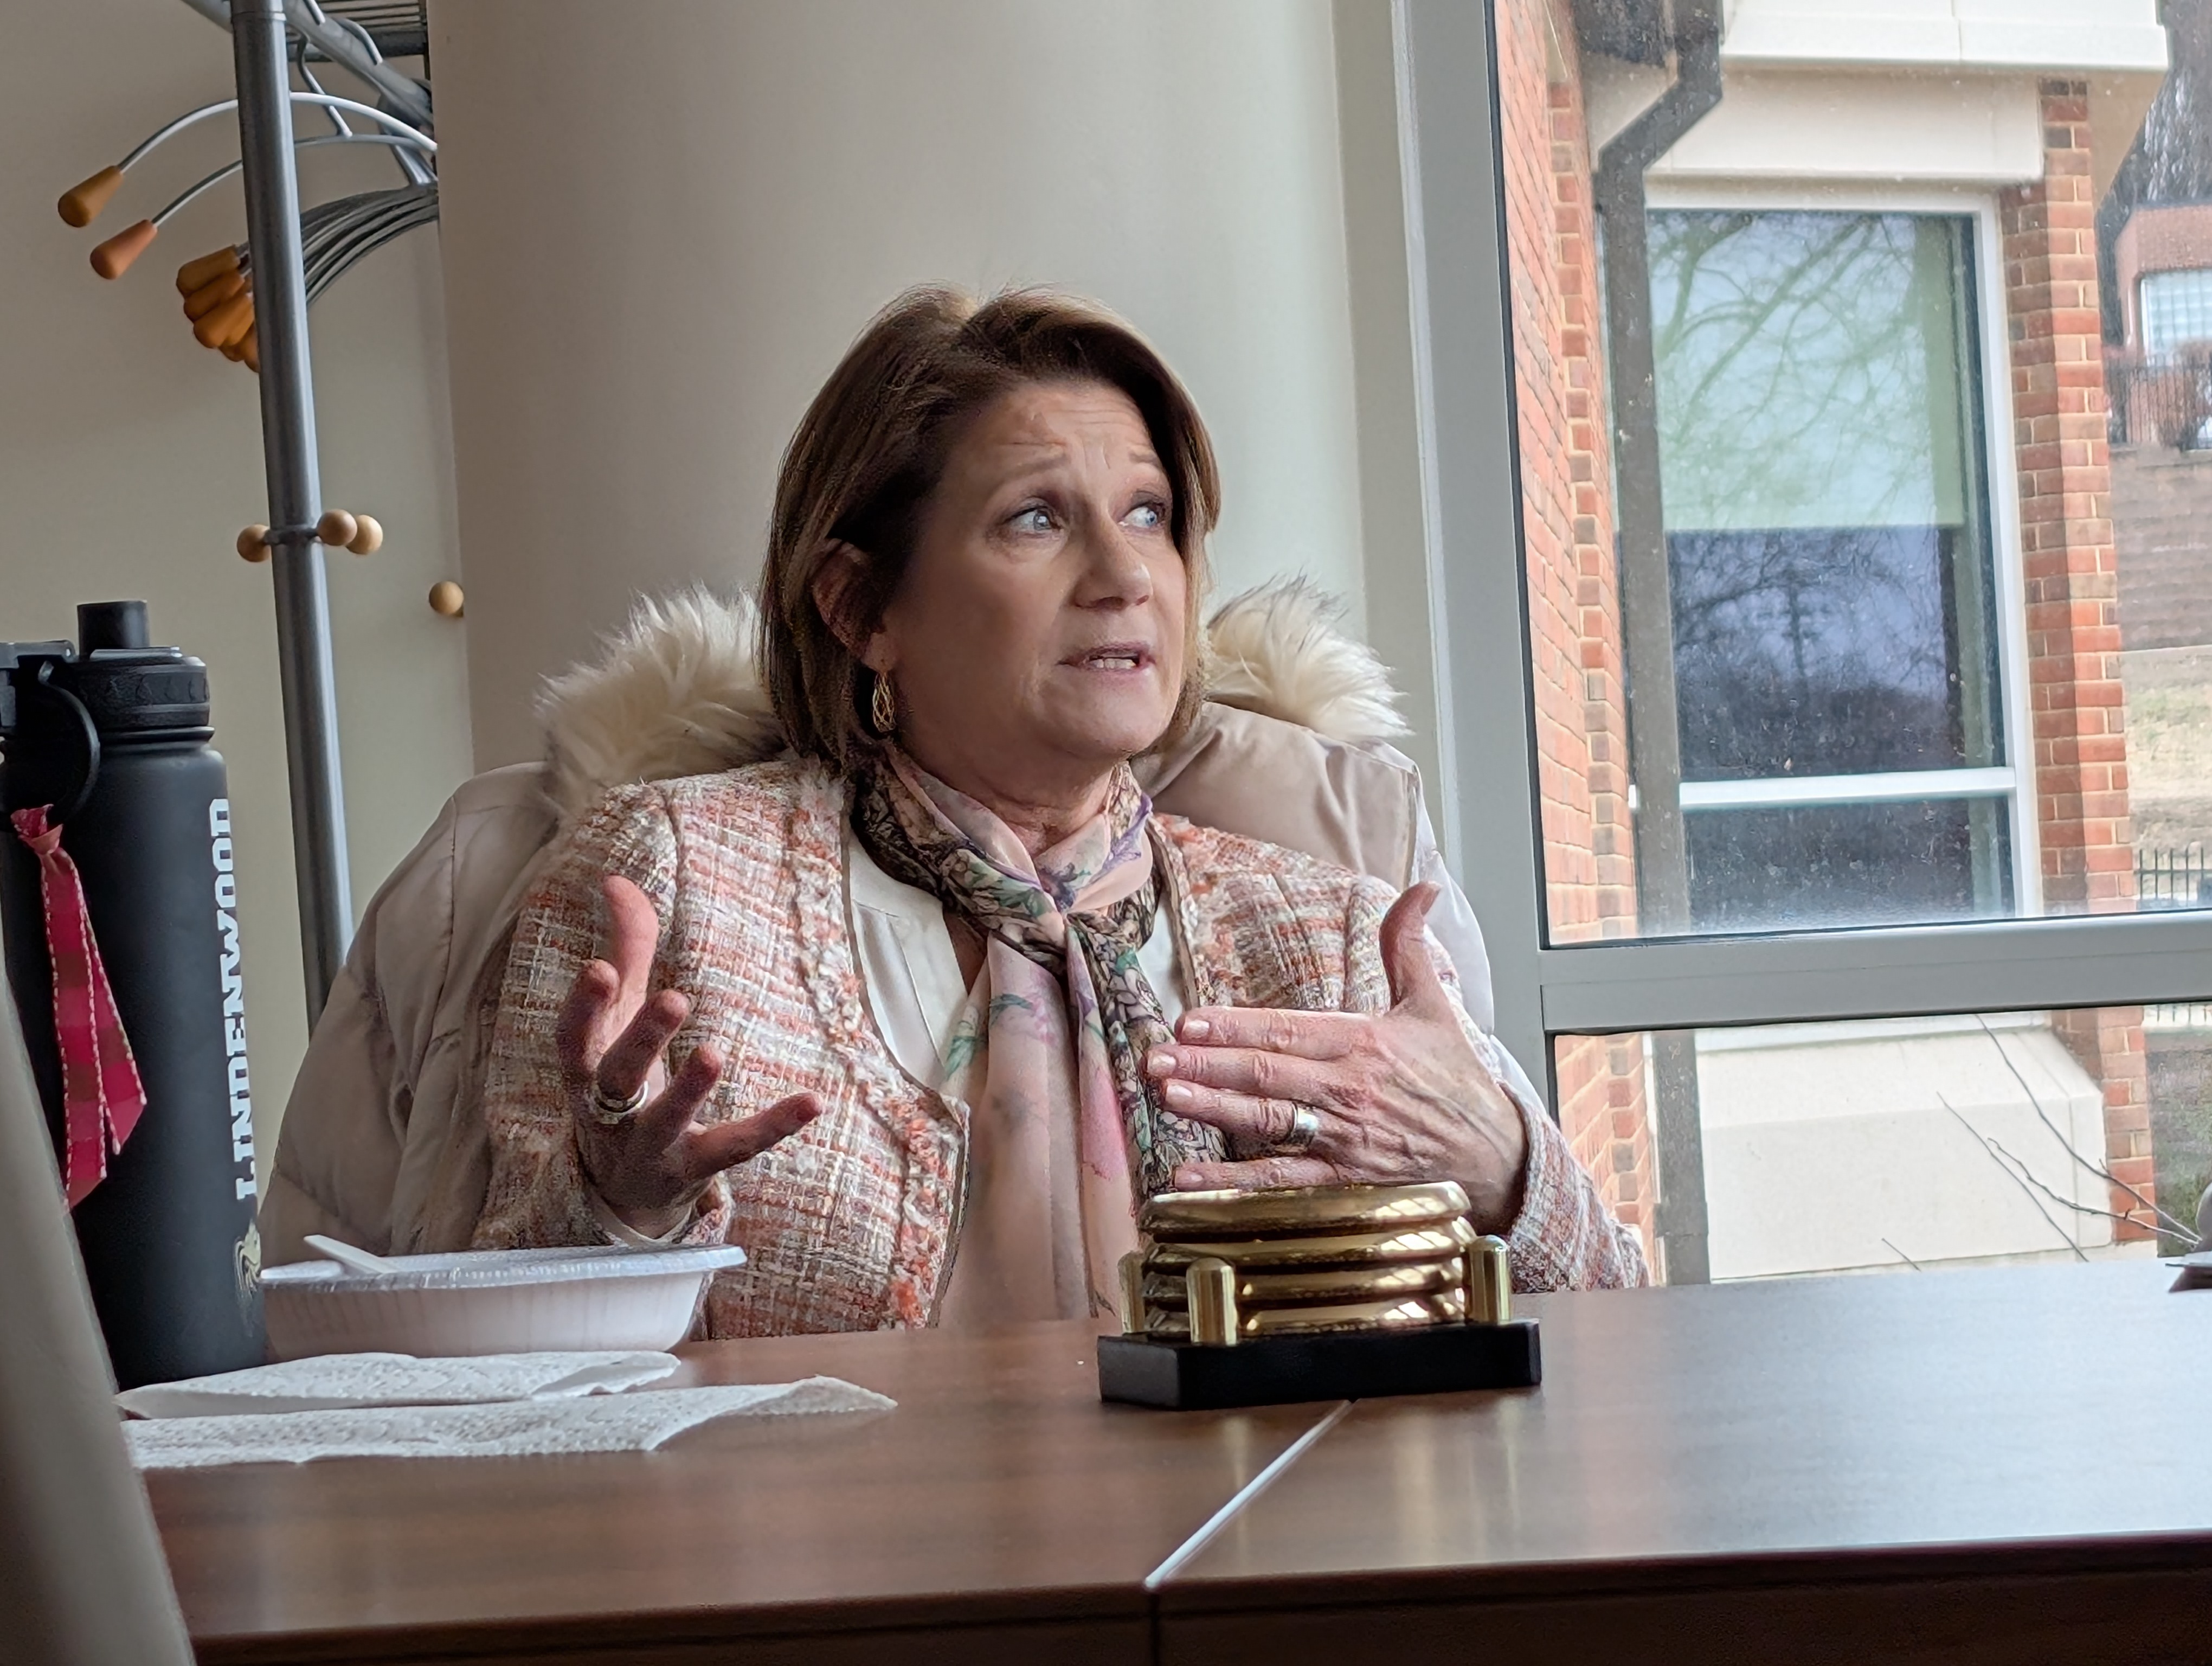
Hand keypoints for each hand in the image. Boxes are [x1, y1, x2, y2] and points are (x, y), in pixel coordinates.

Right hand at [557, 875, 821, 1236]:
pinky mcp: (693, 1169)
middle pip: (618, 1076)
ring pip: (666, 1122)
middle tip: (675, 997)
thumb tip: (616, 879)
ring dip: (688, 1090)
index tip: (599, 968)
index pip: (574, 1038)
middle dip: (643, 1038)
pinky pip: (734, 1148)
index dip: (583, 1007)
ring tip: (714, 1054)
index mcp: (587, 1070)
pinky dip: (773, 1126)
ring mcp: (650, 1147)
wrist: (621, 1188)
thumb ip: (627, 950)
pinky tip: (812, 1101)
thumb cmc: (619, 1081)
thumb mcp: (619, 1018)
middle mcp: (609, 1111)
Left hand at [1142, 883, 1529, 1232]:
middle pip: (1266, 1075)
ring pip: (1268, 1123)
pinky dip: (1234, 1183)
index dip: (1236, 1025)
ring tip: (1168, 1098)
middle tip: (1155, 1059)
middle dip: (1206, 1064)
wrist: (1493, 1152)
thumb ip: (1408, 944)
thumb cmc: (1455, 1078)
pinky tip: (1191, 1181)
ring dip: (1213, 1111)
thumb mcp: (1433, 1004)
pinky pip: (1281, 1182)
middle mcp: (1347, 1090)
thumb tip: (1421, 887)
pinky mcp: (1344, 1182)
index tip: (1190, 1020)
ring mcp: (1343, 1139)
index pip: (1288, 1030)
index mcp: (1363, 1043)